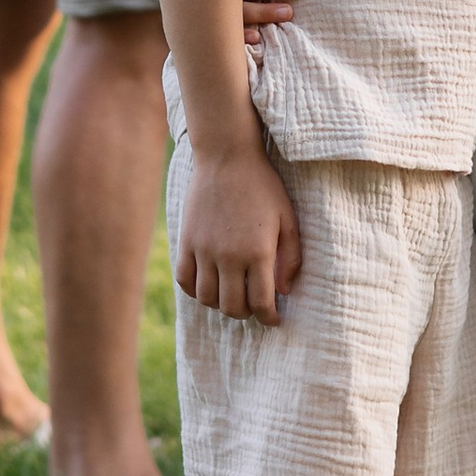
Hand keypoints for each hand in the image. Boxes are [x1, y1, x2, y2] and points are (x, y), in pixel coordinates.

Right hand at [175, 143, 302, 320]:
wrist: (227, 157)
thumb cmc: (263, 186)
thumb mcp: (287, 218)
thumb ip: (290, 257)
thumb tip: (284, 291)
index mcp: (258, 252)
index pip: (261, 303)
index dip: (269, 318)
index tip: (273, 319)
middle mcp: (229, 256)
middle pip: (232, 307)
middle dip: (246, 313)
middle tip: (253, 305)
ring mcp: (204, 250)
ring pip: (208, 299)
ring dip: (221, 304)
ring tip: (232, 295)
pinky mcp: (186, 242)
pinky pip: (185, 281)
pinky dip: (196, 291)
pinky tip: (209, 285)